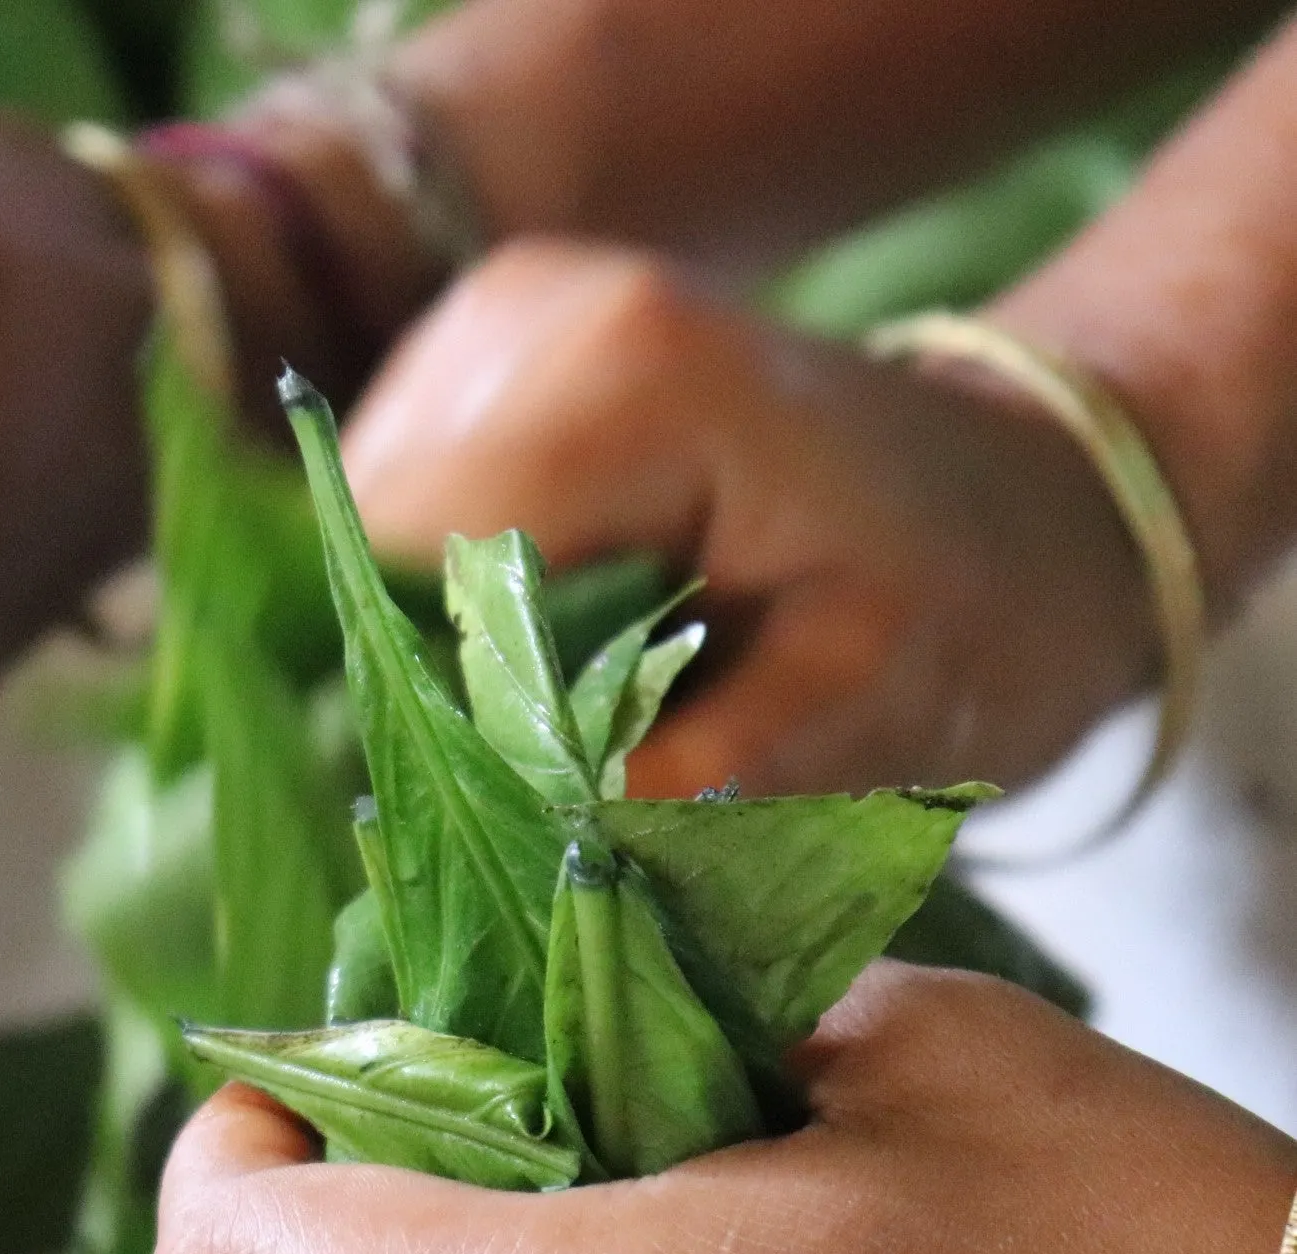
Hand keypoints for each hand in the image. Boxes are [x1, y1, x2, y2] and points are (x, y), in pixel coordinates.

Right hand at [341, 240, 1159, 800]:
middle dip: (437, 674)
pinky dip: (450, 602)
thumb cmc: (951, 608)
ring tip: (572, 690)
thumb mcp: (863, 716)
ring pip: (368, 536)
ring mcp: (490, 325)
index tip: (519, 791)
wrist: (992, 506)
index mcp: (628, 377)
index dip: (436, 699)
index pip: (409, 564)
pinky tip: (551, 634)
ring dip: (441, 642)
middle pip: (373, 543)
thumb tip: (517, 829)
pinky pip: (394, 517)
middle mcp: (527, 316)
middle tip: (556, 753)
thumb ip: (691, 780)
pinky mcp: (471, 361)